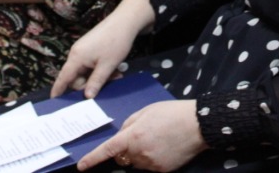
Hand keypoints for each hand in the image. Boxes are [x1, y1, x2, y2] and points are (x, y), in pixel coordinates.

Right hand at [52, 0, 154, 98]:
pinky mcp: (90, 48)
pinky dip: (100, 69)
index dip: (58, 90)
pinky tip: (113, 68)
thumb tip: (87, 97)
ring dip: (99, 76)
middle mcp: (76, 53)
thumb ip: (96, 82)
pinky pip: (91, 65)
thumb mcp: (107, 66)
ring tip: (116, 74)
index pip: (63, 78)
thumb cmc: (115, 42)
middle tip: (110, 82)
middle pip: (77, 77)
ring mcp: (83, 50)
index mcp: (76, 57)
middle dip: (91, 83)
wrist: (125, 21)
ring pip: (86, 72)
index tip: (53, 100)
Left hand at [77, 101, 205, 170]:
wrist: (197, 125)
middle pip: (122, 157)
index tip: (81, 166)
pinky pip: (149, 166)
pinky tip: (164, 146)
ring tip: (156, 139)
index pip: (108, 150)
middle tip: (140, 135)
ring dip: (139, 154)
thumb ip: (129, 124)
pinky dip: (152, 158)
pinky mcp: (162, 170)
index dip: (92, 159)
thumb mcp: (146, 111)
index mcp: (133, 136)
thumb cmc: (171, 113)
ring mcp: (151, 164)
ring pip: (136, 162)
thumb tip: (121, 135)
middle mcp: (139, 153)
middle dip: (125, 149)